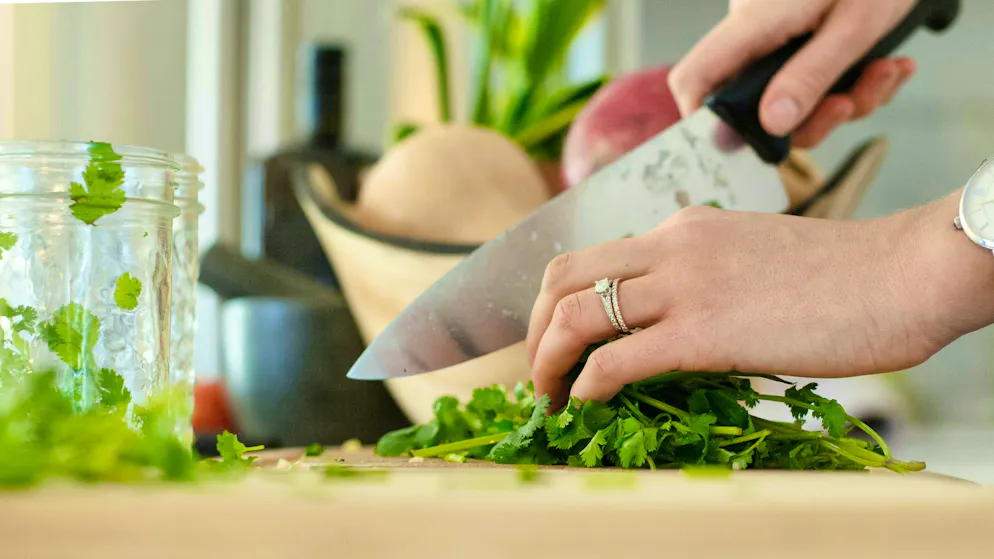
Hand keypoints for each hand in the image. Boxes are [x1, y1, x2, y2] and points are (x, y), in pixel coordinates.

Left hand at [526, 192, 993, 409]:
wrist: (899, 274)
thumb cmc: (839, 275)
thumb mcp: (749, 256)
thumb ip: (701, 275)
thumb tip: (668, 320)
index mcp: (681, 229)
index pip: (591, 258)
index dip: (556, 301)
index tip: (556, 340)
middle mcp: (669, 247)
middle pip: (562, 277)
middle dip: (534, 328)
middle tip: (539, 370)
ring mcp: (683, 287)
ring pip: (575, 316)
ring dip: (547, 361)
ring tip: (548, 396)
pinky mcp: (703, 333)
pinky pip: (616, 360)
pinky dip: (586, 385)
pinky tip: (586, 402)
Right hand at [668, 0, 917, 147]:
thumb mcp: (855, 25)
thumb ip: (810, 75)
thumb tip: (771, 124)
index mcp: (753, 22)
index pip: (695, 77)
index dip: (704, 119)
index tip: (746, 143)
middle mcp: (755, 32)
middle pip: (755, 104)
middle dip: (813, 118)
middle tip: (852, 103)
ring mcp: (778, 36)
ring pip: (793, 98)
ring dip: (847, 99)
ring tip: (887, 71)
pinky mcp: (802, 37)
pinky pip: (814, 79)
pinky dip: (854, 82)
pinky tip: (887, 65)